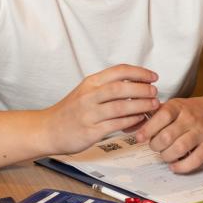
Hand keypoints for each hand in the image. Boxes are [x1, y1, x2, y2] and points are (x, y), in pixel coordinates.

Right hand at [43, 64, 159, 153]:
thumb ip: (106, 86)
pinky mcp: (91, 131)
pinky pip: (116, 124)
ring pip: (121, 106)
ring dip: (140, 105)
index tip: (153, 76)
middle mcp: (90, 96)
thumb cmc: (69, 111)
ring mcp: (90, 113)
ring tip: (153, 105)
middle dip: (142, 88)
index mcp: (90, 82)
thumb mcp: (85, 91)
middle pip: (121, 87)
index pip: (119, 71)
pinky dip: (131, 121)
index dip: (139, 72)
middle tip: (155, 91)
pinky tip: (140, 119)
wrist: (47, 129)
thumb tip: (134, 83)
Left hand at [134, 92, 202, 172]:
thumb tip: (131, 124)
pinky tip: (174, 165)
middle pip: (167, 136)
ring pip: (179, 149)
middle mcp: (190, 118)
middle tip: (154, 146)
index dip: (147, 129)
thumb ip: (156, 114)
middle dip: (155, 145)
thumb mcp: (175, 106)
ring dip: (166, 156)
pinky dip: (181, 167)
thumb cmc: (193, 110)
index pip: (160, 117)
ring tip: (165, 155)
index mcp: (178, 106)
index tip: (139, 137)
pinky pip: (194, 160)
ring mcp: (201, 132)